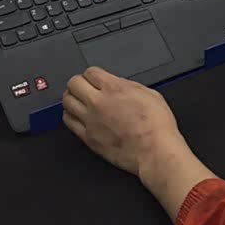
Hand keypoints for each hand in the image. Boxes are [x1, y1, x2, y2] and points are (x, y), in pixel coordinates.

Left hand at [62, 67, 182, 179]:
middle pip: (73, 84)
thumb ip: (129, 86)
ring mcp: (91, 120)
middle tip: (83, 87)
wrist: (154, 151)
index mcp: (114, 89)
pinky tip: (76, 116)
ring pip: (67, 102)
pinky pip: (68, 122)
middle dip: (78, 83)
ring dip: (71, 98)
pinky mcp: (88, 138)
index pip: (90, 72)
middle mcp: (98, 102)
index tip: (95, 79)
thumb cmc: (157, 126)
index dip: (92, 74)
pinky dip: (70, 116)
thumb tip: (119, 85)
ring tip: (78, 101)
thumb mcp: (150, 94)